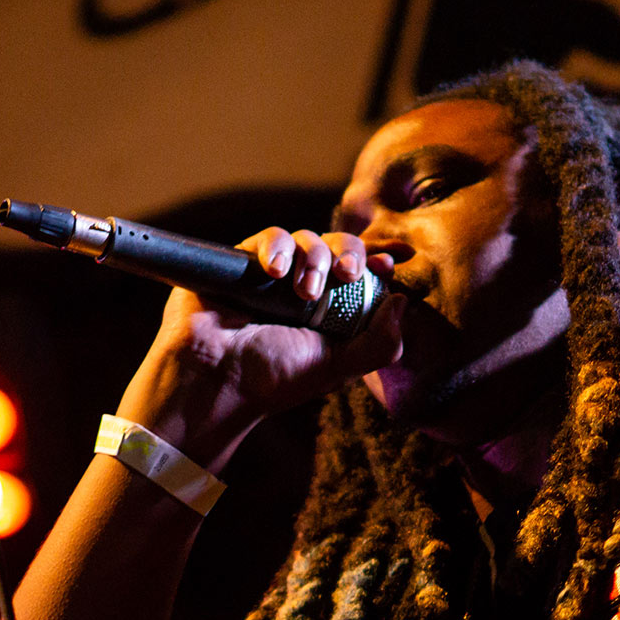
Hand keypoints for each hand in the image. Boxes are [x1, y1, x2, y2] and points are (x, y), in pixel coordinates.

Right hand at [115, 228, 405, 472]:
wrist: (217, 381)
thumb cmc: (272, 380)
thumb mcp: (337, 368)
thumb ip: (381, 344)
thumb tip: (402, 300)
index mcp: (328, 310)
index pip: (360, 272)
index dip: (377, 260)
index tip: (391, 261)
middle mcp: (301, 288)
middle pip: (337, 247)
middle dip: (348, 255)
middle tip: (346, 276)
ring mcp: (270, 275)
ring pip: (305, 238)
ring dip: (313, 256)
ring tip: (303, 291)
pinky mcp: (240, 263)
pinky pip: (267, 237)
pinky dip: (277, 247)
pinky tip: (275, 270)